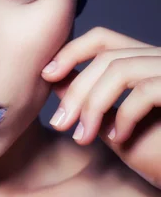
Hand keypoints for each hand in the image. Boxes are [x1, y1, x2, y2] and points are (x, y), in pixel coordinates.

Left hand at [41, 26, 160, 189]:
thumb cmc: (159, 157)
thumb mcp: (114, 124)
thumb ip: (90, 100)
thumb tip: (55, 79)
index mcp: (144, 62)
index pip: (103, 38)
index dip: (71, 51)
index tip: (46, 74)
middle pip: (106, 55)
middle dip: (75, 90)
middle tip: (59, 123)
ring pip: (121, 70)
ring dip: (93, 104)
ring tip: (83, 136)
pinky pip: (145, 91)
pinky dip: (124, 115)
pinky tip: (119, 138)